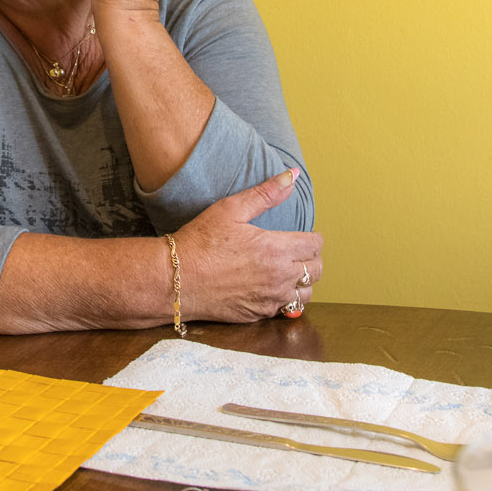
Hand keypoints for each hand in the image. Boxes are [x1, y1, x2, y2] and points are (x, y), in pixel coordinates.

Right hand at [171, 169, 320, 322]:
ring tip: (287, 271)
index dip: (312, 238)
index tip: (304, 235)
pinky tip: (270, 287)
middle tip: (296, 252)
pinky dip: (285, 298)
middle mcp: (278, 277)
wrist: (174, 279)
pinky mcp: (258, 314)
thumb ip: (266, 193)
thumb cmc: (200, 242)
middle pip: (316, 270)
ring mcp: (269, 299)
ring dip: (301, 281)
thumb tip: (292, 175)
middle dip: (311, 259)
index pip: (315, 245)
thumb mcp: (230, 209)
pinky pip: (285, 309)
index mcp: (275, 249)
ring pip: (306, 293)